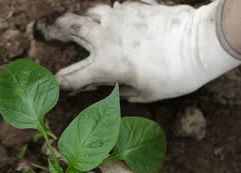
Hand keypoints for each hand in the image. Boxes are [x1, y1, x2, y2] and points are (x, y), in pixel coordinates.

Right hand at [38, 0, 240, 101]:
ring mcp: (118, 18)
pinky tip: (113, 19)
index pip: (71, 77)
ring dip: (81, 19)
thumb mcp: (144, 94)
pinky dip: (108, 14)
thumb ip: (121, 91)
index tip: (56, 86)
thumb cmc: (173, 77)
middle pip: (68, 28)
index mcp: (104, 66)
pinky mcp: (133, 7)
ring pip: (89, 12)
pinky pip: (112, 7)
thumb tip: (113, 87)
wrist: (198, 45)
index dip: (60, 84)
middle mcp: (104, 39)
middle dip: (52, 31)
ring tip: (80, 24)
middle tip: (42, 31)